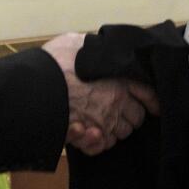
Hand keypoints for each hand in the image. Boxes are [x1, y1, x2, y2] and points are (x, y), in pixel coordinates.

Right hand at [42, 33, 159, 155]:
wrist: (35, 87)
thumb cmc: (55, 63)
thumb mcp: (76, 42)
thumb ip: (92, 45)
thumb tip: (95, 43)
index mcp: (120, 78)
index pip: (149, 93)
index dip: (152, 100)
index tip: (153, 104)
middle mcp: (117, 102)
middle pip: (137, 117)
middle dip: (130, 114)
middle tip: (119, 109)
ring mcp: (104, 122)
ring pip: (121, 133)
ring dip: (115, 128)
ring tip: (102, 120)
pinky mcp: (88, 137)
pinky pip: (103, 146)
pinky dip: (99, 142)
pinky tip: (89, 132)